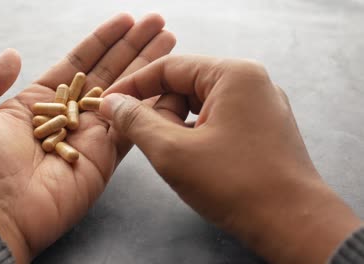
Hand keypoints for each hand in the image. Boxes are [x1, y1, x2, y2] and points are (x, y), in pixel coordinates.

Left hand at [0, 13, 175, 262]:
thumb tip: (12, 54)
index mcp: (42, 102)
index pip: (80, 62)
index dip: (103, 40)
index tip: (125, 20)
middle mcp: (71, 115)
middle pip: (110, 72)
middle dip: (134, 46)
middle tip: (157, 23)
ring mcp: (92, 135)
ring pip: (127, 93)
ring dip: (149, 67)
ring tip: (169, 40)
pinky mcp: (106, 156)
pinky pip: (134, 124)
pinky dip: (153, 104)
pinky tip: (170, 82)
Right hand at [100, 55, 361, 263]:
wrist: (292, 224)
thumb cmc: (233, 184)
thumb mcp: (172, 151)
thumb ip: (136, 121)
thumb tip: (112, 102)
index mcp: (233, 75)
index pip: (169, 68)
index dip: (133, 86)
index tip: (108, 103)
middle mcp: (251, 82)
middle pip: (185, 87)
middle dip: (161, 114)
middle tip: (150, 144)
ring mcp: (260, 105)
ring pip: (200, 107)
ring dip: (178, 130)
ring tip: (176, 159)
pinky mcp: (263, 127)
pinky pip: (218, 121)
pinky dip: (198, 137)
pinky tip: (195, 161)